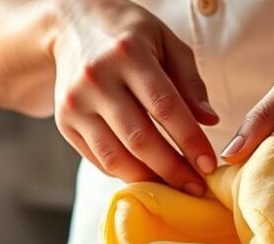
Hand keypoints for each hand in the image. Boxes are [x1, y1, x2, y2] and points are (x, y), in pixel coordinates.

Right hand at [50, 0, 219, 194]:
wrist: (72, 25)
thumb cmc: (129, 35)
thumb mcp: (166, 42)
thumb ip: (190, 81)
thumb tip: (209, 121)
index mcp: (128, 53)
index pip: (164, 107)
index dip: (189, 141)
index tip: (209, 165)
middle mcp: (97, 78)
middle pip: (139, 138)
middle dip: (172, 170)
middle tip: (195, 187)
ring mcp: (76, 103)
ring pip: (115, 157)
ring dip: (148, 180)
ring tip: (173, 187)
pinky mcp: (64, 121)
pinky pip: (99, 159)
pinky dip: (126, 173)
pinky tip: (148, 176)